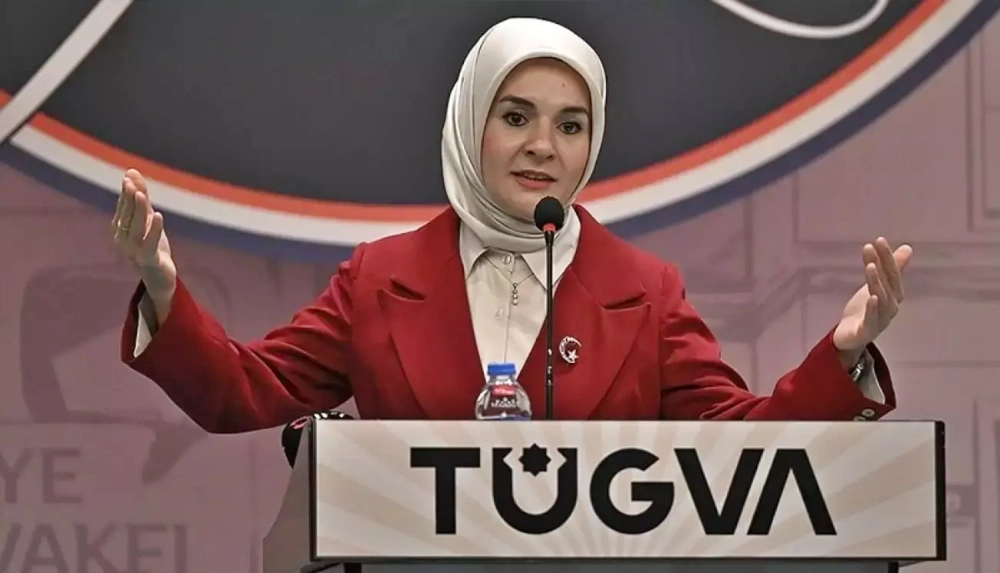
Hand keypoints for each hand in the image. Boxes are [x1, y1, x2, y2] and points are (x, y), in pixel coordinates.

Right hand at [110, 169, 176, 317]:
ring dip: (137, 212)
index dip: (125, 193)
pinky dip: (153, 230)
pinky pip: (149, 244)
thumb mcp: (147, 219)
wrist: (160, 275)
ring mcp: (133, 252)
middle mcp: (122, 240)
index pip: (122, 208)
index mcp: (120, 229)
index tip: (129, 177)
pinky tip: (158, 215)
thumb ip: (141, 197)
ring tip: (142, 195)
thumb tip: (131, 171)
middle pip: (126, 217)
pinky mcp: (148, 260)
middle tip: (131, 183)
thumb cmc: (151, 244)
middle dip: (128, 200)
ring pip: (135, 229)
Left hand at [832, 238, 912, 359]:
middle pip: (888, 284)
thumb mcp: (876, 286)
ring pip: (880, 299)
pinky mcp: (867, 331)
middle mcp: (890, 307)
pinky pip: (872, 319)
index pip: (893, 274)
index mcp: (894, 296)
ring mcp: (880, 320)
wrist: (850, 337)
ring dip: (876, 282)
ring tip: (870, 266)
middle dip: (882, 264)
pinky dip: (873, 308)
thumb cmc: (865, 310)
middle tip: (872, 246)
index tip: (879, 240)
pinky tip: (871, 297)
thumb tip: (907, 248)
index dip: (887, 258)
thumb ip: (890, 269)